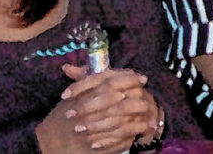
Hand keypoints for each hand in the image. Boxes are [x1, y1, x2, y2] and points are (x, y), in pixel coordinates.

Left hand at [41, 65, 163, 153]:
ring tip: (77, 129)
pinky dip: (107, 140)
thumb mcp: (104, 83)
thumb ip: (85, 77)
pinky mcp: (143, 124)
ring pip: (116, 116)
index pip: (101, 77)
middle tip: (68, 114)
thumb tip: (65, 67)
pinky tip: (92, 144)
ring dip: (95, 125)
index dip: (81, 86)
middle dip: (86, 107)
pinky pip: (124, 134)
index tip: (64, 95)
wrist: (147, 111)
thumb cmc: (120, 95)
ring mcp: (141, 107)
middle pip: (109, 96)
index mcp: (124, 76)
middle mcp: (135, 89)